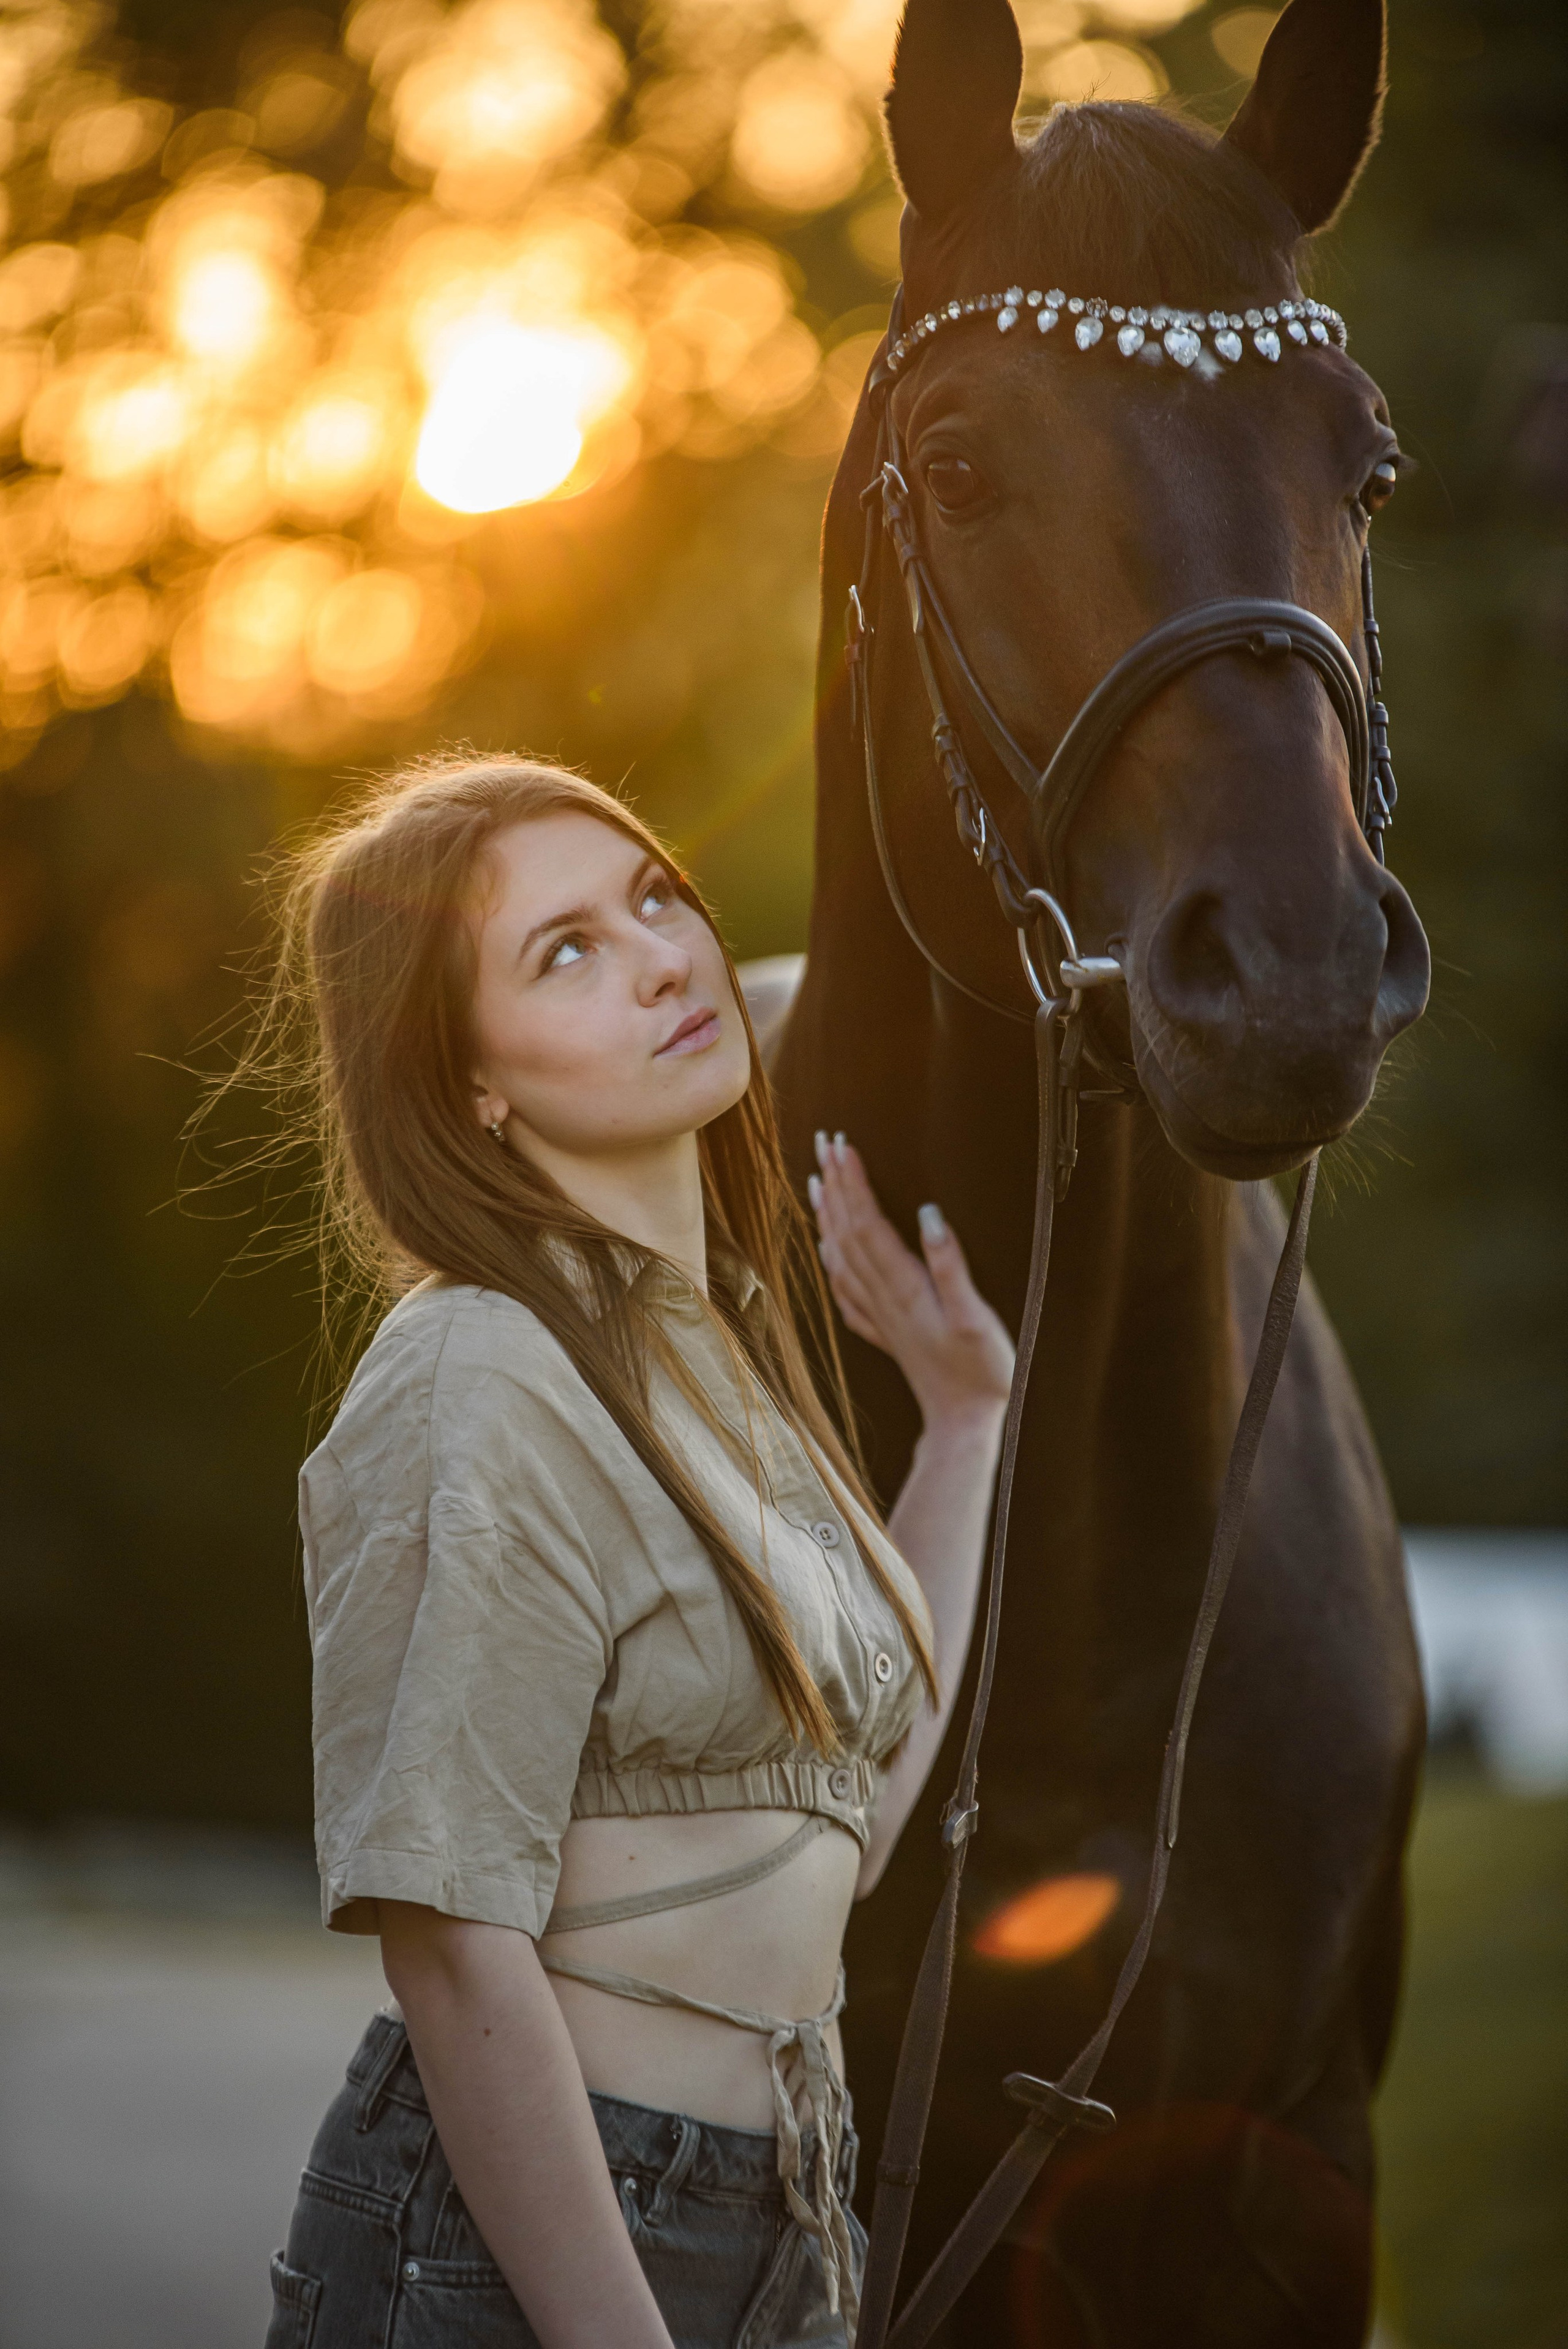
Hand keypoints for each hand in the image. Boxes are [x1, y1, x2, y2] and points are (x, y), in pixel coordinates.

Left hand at [808, 1132, 1014, 1432]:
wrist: (963, 1424)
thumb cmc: (980, 1371)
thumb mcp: (975, 1317)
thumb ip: (950, 1265)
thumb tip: (929, 1214)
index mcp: (903, 1288)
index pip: (868, 1223)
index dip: (853, 1182)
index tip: (841, 1144)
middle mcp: (882, 1298)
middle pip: (847, 1231)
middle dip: (834, 1184)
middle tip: (823, 1143)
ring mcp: (879, 1315)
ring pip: (841, 1255)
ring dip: (827, 1214)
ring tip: (816, 1180)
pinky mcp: (884, 1330)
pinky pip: (845, 1287)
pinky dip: (831, 1259)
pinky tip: (827, 1246)